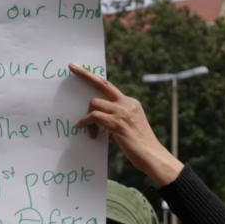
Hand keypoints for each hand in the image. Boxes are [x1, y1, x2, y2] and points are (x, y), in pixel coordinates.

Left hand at [69, 63, 182, 186]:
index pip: (109, 87)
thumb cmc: (138, 147)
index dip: (94, 78)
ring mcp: (122, 112)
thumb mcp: (126, 129)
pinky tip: (85, 131)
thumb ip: (113, 121)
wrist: (152, 156)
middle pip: (102, 84)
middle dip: (85, 75)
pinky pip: (94, 117)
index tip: (81, 69)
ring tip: (90, 132)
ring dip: (87, 117)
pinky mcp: (117, 123)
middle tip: (72, 67)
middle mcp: (127, 103)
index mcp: (130, 103)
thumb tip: (96, 122)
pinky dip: (86, 123)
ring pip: (94, 103)